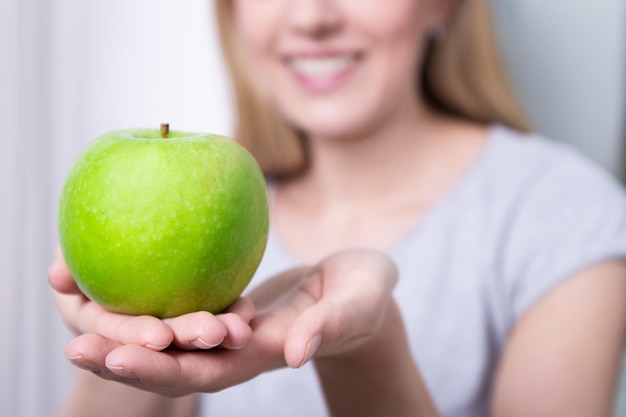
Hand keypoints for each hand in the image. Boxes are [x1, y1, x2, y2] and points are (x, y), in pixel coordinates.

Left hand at [50, 247, 397, 396]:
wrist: (358, 289)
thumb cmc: (366, 294)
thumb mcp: (359, 303)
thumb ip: (332, 324)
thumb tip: (296, 350)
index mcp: (265, 352)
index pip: (208, 370)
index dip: (163, 369)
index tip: (119, 355)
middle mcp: (238, 348)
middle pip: (174, 363)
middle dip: (125, 360)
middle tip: (74, 346)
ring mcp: (229, 329)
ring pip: (170, 338)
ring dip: (124, 334)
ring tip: (78, 319)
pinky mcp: (225, 306)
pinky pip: (180, 309)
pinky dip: (146, 305)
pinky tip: (115, 282)